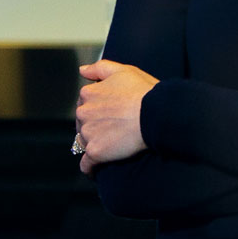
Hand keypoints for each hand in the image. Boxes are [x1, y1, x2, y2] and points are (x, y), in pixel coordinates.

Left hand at [75, 59, 158, 176]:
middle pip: (82, 123)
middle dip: (94, 126)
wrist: (156, 114)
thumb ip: (99, 68)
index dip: (98, 109)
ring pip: (84, 142)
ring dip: (95, 144)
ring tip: (113, 146)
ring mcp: (87, 133)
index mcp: (88, 93)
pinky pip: (86, 164)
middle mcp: (83, 113)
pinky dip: (90, 168)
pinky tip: (95, 170)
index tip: (111, 114)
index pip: (85, 104)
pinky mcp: (95, 152)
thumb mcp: (123, 71)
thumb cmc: (144, 92)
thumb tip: (82, 70)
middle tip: (115, 129)